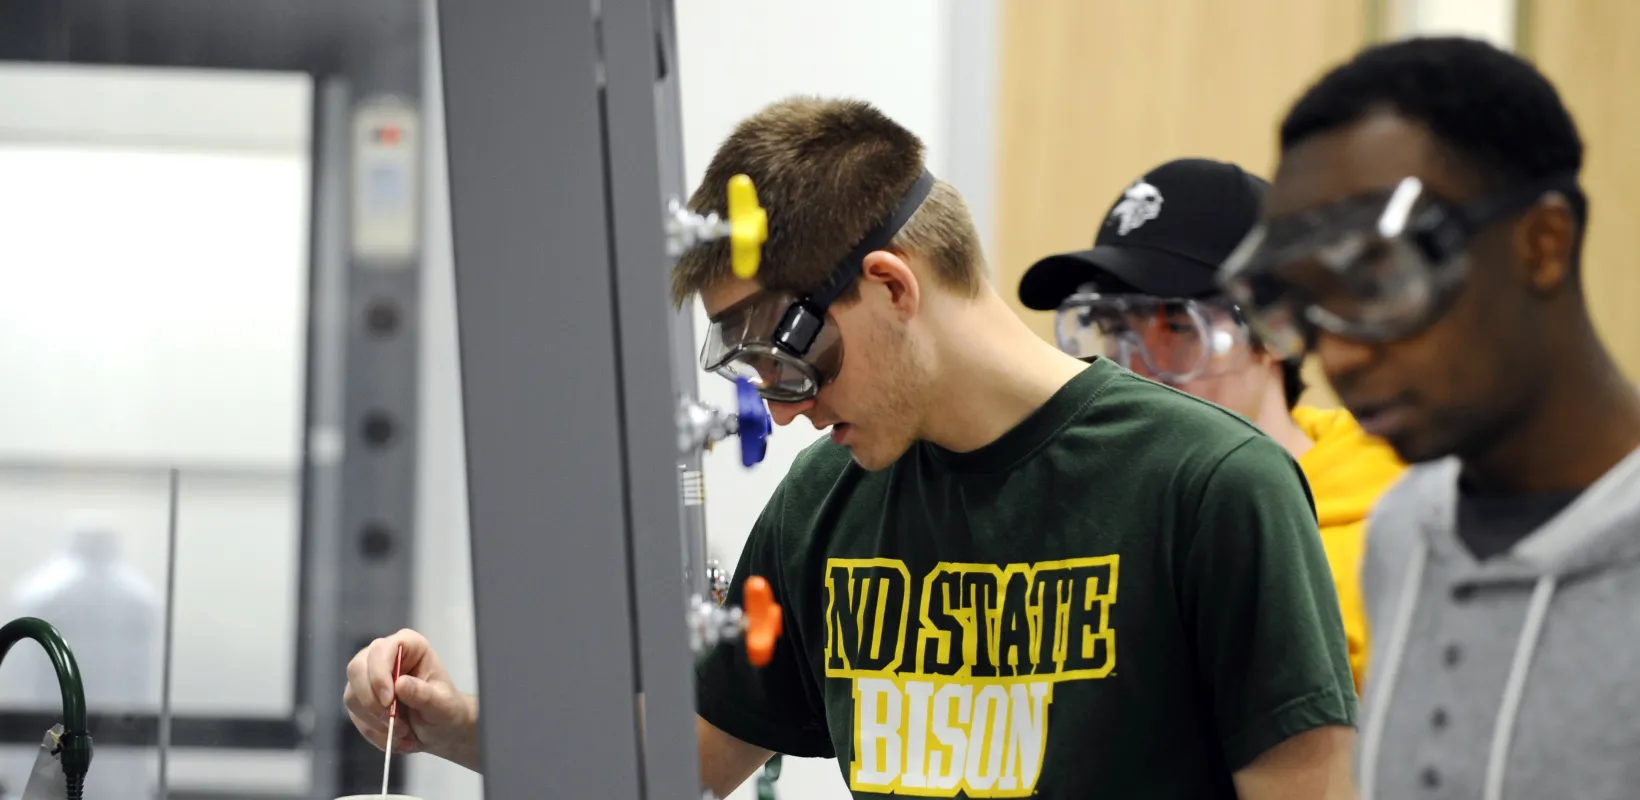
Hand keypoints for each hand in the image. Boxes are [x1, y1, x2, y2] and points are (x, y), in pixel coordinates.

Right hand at [343, 629, 479, 769]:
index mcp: (410, 646)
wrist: (441, 729)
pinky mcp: (360, 698)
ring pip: (352, 696)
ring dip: (375, 721)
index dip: (379, 674)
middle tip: (392, 722)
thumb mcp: (442, 705)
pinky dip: (373, 731)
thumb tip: (400, 684)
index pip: (381, 650)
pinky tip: (394, 736)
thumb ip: (423, 694)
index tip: (388, 701)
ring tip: (403, 732)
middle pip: (357, 669)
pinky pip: (355, 715)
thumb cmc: (446, 710)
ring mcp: (368, 677)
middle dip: (371, 702)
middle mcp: (384, 655)